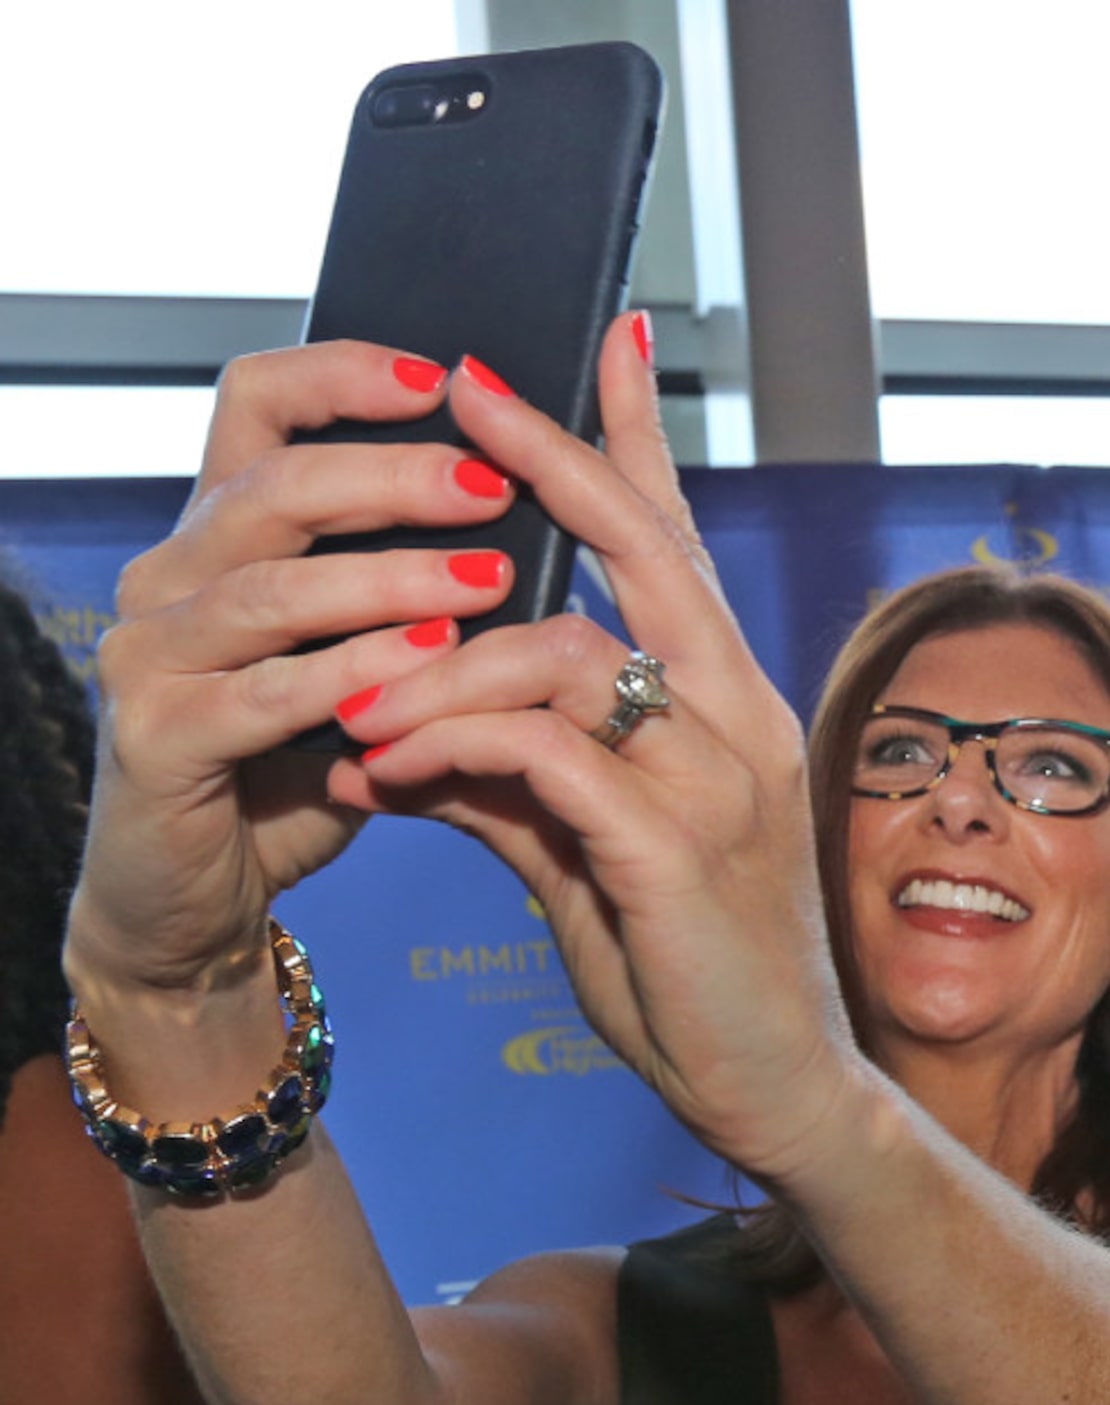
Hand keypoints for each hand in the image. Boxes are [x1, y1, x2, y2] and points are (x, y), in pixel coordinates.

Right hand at [67, 342, 510, 1015]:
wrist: (203, 895)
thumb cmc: (301, 762)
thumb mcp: (363, 653)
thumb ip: (412, 579)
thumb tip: (531, 496)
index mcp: (220, 532)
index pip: (259, 404)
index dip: (344, 376)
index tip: (444, 377)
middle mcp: (168, 575)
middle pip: (273, 488)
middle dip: (391, 479)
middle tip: (493, 483)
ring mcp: (148, 655)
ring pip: (268, 590)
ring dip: (387, 580)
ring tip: (488, 580)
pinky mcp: (155, 740)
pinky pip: (260, 696)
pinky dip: (347, 678)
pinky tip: (423, 669)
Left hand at [318, 324, 862, 1177]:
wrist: (783, 1095)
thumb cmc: (696, 977)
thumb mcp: (586, 865)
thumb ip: (513, 789)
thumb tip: (404, 734)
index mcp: (731, 710)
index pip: (682, 550)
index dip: (639, 442)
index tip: (603, 341)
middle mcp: (741, 722)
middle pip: (645, 551)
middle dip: (552, 454)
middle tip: (464, 388)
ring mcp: (721, 782)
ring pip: (562, 652)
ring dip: (437, 664)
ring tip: (356, 708)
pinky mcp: (679, 851)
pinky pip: (547, 754)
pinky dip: (451, 745)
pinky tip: (385, 769)